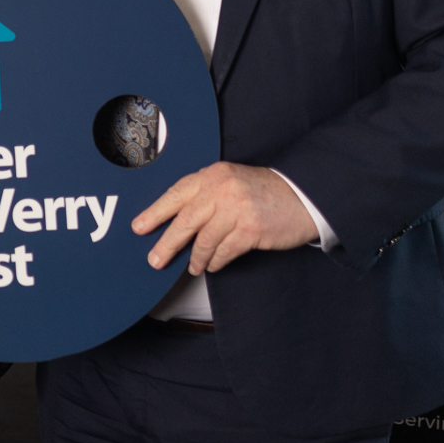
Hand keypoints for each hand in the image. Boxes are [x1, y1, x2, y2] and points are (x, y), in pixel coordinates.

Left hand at [131, 163, 320, 274]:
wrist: (304, 195)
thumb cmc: (264, 192)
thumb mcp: (231, 181)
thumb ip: (206, 195)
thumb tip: (176, 220)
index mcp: (213, 175)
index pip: (176, 194)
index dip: (155, 213)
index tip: (139, 227)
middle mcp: (222, 189)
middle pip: (185, 221)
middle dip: (167, 243)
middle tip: (155, 259)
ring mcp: (237, 209)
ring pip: (204, 241)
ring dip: (196, 258)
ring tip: (193, 267)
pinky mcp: (251, 230)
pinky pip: (224, 252)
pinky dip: (216, 261)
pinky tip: (213, 265)